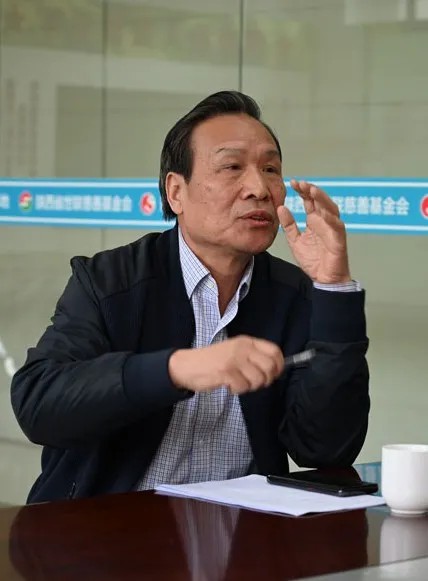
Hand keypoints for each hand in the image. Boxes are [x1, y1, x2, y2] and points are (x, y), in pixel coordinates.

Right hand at [168, 335, 283, 394]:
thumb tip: (275, 369)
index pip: (274, 351)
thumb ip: (253, 356)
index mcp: (246, 341)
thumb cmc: (212, 361)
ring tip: (238, 383)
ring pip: (258, 379)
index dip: (279, 366)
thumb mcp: (235, 351)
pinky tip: (229, 385)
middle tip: (254, 383)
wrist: (187, 365)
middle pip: (269, 367)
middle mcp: (242, 348)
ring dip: (249, 386)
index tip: (273, 374)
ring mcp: (234, 359)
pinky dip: (237, 390)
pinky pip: (243, 386)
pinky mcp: (226, 372)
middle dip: (265, 380)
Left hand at [277, 180, 350, 283]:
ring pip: (331, 210)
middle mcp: (325, 222)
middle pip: (320, 201)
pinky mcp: (339, 240)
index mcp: (315, 221)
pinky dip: (331, 219)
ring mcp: (333, 229)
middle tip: (301, 183)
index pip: (310, 201)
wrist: (324, 279)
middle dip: (311, 191)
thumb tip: (281, 208)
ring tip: (312, 191)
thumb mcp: (295, 241)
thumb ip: (289, 225)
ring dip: (322, 199)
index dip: (303, 191)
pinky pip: (337, 227)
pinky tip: (323, 212)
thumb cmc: (314, 261)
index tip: (293, 182)